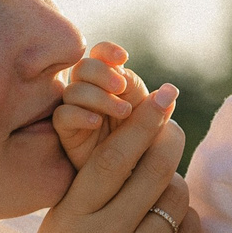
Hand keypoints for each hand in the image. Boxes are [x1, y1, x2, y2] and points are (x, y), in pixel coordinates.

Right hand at [25, 84, 188, 232]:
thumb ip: (85, 195)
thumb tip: (126, 136)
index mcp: (67, 224)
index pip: (112, 159)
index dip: (141, 122)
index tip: (162, 94)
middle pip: (152, 172)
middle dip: (168, 143)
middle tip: (174, 128)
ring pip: (175, 202)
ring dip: (175, 190)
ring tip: (160, 196)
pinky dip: (185, 226)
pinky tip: (171, 231)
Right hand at [53, 42, 153, 169]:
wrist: (132, 181)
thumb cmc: (144, 150)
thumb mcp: (153, 125)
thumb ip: (156, 106)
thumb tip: (170, 90)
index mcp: (112, 84)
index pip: (100, 55)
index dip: (107, 51)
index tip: (124, 57)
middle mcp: (92, 94)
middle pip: (83, 67)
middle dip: (102, 72)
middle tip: (121, 87)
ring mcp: (78, 112)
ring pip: (73, 90)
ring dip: (99, 97)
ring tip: (124, 112)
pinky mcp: (68, 134)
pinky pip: (62, 116)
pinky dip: (79, 114)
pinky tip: (96, 122)